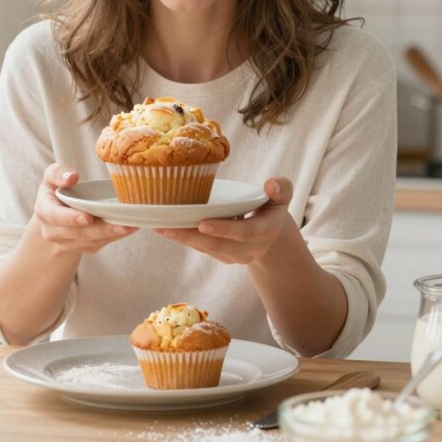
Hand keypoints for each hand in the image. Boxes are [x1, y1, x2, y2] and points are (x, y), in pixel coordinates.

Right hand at [34, 164, 135, 254]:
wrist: (56, 212)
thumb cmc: (57, 189)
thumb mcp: (52, 176)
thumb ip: (58, 172)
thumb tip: (71, 177)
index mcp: (44, 211)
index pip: (55, 216)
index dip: (71, 218)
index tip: (87, 217)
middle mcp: (53, 231)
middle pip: (78, 233)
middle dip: (100, 230)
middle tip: (121, 225)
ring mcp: (67, 243)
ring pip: (90, 242)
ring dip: (111, 235)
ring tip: (131, 226)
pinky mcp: (82, 248)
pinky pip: (98, 245)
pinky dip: (113, 238)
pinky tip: (128, 229)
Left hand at [154, 177, 295, 264]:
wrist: (272, 236)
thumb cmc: (273, 208)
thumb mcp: (283, 196)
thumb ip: (281, 188)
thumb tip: (271, 185)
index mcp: (264, 232)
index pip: (244, 232)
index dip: (224, 229)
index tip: (203, 223)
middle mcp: (248, 249)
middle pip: (216, 245)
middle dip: (190, 237)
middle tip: (165, 226)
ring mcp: (233, 256)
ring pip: (205, 248)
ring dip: (181, 238)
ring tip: (158, 226)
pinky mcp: (221, 256)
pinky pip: (201, 248)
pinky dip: (183, 238)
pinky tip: (165, 228)